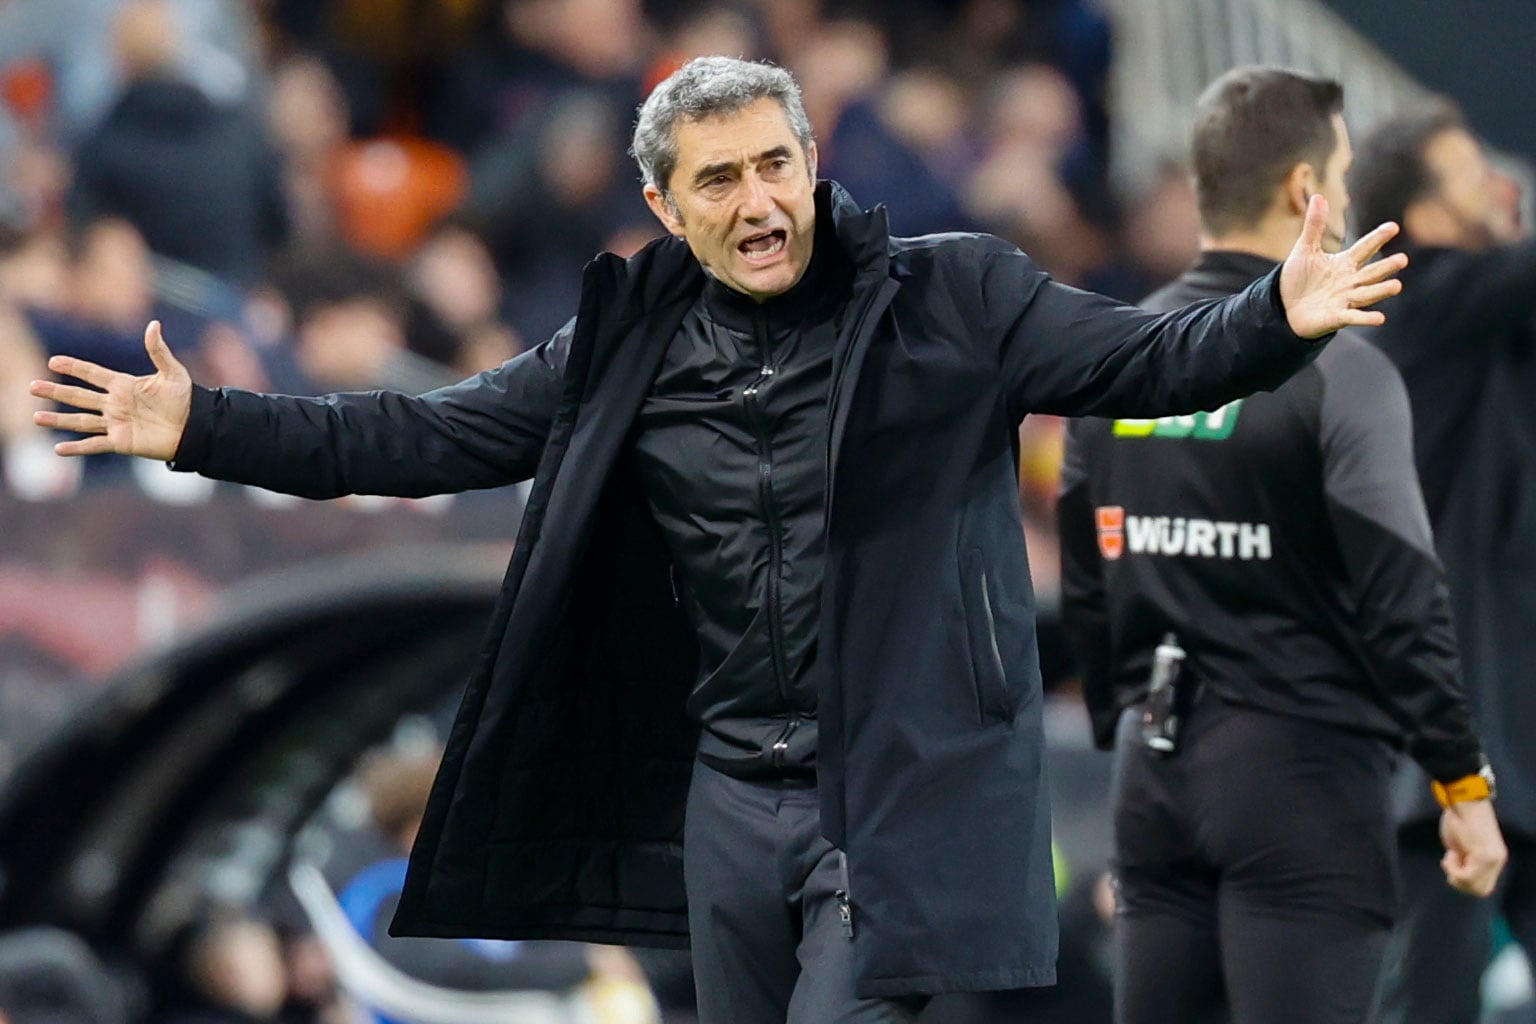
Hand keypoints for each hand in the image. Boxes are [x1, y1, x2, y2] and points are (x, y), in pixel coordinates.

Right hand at [29, 320, 191, 460]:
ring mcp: (116, 423)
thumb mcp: (173, 372)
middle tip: (32, 386)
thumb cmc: (186, 399)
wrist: (196, 427)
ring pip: (81, 421)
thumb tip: (154, 324)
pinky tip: (58, 449)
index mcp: (123, 385)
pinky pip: (95, 444)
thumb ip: (158, 350)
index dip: (74, 367)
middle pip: (79, 397)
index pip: (92, 374)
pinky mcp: (121, 442)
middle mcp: (114, 404)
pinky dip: (77, 448)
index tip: (54, 362)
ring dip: (58, 420)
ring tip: (36, 417)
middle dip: (56, 391)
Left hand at [1279, 195, 1409, 337]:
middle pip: (1371, 272)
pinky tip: (1380, 319)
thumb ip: (1314, 225)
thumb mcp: (1305, 250)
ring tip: (1397, 286)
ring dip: (1381, 290)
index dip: (1377, 238)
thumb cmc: (1298, 279)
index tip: (1393, 226)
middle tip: (1403, 260)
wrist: (1284, 307)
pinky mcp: (1337, 317)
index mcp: (1344, 263)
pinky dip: (1366, 318)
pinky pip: (1354, 317)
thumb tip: (1318, 196)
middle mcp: (1350, 281)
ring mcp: (1345, 299)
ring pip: (1368, 294)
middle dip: (1386, 267)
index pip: (1364, 248)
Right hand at [1439, 798, 1506, 896]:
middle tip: (1452, 860)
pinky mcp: (1484, 857)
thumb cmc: (1459, 817)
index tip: (1455, 861)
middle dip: (1460, 882)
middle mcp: (1497, 861)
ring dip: (1456, 875)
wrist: (1463, 800)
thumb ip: (1466, 860)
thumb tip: (1460, 877)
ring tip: (1451, 855)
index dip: (1464, 881)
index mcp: (1495, 859)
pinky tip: (1449, 853)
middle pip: (1480, 891)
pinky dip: (1452, 868)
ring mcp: (1493, 860)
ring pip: (1473, 887)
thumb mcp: (1462, 845)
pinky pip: (1465, 876)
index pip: (1483, 887)